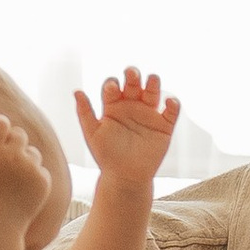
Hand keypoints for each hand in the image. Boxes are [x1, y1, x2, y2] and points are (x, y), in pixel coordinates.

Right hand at [0, 116, 55, 235]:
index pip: (1, 123)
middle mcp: (13, 157)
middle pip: (19, 134)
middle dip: (13, 141)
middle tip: (4, 157)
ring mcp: (30, 169)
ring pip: (33, 152)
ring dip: (25, 158)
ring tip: (12, 176)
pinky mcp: (43, 182)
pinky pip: (41, 170)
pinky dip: (34, 176)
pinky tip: (21, 189)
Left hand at [73, 68, 180, 191]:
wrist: (125, 177)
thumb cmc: (106, 155)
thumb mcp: (92, 134)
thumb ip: (84, 112)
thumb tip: (76, 91)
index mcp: (113, 106)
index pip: (112, 87)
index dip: (112, 84)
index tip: (112, 88)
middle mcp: (131, 106)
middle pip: (133, 84)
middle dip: (133, 75)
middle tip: (131, 72)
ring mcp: (148, 115)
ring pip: (153, 92)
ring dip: (153, 83)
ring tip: (152, 79)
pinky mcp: (164, 126)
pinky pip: (171, 112)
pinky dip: (173, 104)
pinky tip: (169, 101)